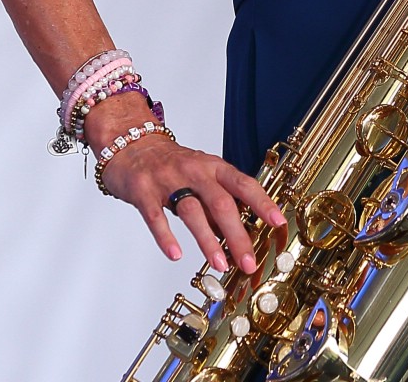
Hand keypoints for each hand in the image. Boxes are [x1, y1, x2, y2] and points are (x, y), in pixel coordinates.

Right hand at [87, 96, 286, 272]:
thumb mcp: (201, 177)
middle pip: (221, 203)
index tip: (278, 222)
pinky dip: (166, 236)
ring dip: (207, 240)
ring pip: (192, 211)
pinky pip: (156, 216)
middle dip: (237, 235)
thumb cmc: (171, 164)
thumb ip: (218, 205)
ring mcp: (167, 180)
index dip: (262, 203)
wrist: (130, 143)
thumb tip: (238, 238)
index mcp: (213, 167)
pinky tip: (175, 254)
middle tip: (247, 261)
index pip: (243, 184)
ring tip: (218, 264)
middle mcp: (194, 171)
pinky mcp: (143, 190)